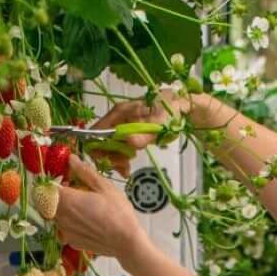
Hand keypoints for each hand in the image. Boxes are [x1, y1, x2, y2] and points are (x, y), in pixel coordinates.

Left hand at [53, 153, 148, 264]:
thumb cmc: (118, 211)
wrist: (126, 242)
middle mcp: (61, 217)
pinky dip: (69, 223)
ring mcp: (65, 232)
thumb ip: (84, 172)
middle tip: (73, 191)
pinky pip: (64, 229)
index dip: (51, 182)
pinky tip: (86, 221)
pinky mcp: (72, 242)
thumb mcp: (104, 186)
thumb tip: (71, 159)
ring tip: (82, 206)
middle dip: (55, 196)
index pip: (45, 189)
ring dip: (62, 209)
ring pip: (55, 216)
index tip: (62, 179)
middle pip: (47, 204)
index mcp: (67, 200)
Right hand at [81, 87, 222, 165]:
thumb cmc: (169, 112)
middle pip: (100, 141)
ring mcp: (121, 124)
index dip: (99, 149)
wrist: (181, 107)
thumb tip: (128, 143)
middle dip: (109, 157)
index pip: (96, 132)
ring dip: (115, 159)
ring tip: (127, 168)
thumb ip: (143, 136)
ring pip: (108, 145)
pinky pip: (117, 146)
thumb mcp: (158, 125)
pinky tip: (128, 165)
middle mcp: (116, 117)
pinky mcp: (127, 131)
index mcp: (119, 112)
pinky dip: (121, 157)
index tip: (114, 161)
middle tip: (124, 167)